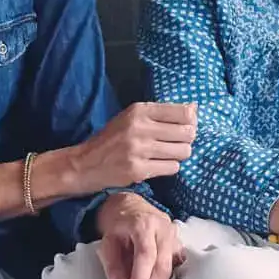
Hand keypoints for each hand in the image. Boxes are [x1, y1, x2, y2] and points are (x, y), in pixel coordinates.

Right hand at [69, 103, 195, 190]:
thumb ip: (161, 113)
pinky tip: (158, 165)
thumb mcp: (131, 118)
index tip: (185, 127)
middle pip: (187, 133)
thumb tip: (194, 108)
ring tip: (166, 155)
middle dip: (187, 140)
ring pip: (183, 151)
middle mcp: (140, 127)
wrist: (83, 164)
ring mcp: (139, 150)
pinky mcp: (138, 170)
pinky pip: (172, 168)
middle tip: (176, 143)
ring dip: (178, 155)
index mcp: (139, 111)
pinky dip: (169, 167)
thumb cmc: (111, 139)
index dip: (190, 121)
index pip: (183, 112)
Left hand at [94, 192, 182, 278]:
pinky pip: (172, 275)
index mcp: (145, 224)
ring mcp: (176, 241)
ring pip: (168, 276)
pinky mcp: (179, 251)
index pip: (146, 256)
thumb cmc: (118, 226)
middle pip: (161, 270)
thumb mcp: (107, 242)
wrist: (133, 209)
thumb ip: (113, 266)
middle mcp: (166, 231)